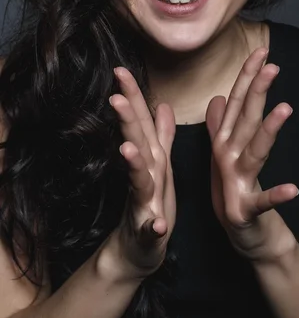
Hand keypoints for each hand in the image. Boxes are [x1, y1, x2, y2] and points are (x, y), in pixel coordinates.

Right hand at [108, 67, 175, 279]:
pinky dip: (154, 227)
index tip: (121, 70)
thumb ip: (162, 135)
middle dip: (128, 120)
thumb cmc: (151, 200)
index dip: (132, 96)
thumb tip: (163, 105)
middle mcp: (146, 176)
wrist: (140, 248)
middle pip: (137, 143)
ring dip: (134, 166)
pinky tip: (157, 224)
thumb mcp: (160, 164)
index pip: (141, 122)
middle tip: (115, 96)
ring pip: (140, 181)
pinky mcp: (150, 232)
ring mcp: (144, 203)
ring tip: (128, 150)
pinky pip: (152, 229)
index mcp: (152, 158)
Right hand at [206, 48, 297, 262]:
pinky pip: (263, 202)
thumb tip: (217, 97)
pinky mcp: (244, 210)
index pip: (235, 102)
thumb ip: (219, 124)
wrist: (237, 232)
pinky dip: (277, 196)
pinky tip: (294, 190)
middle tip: (272, 66)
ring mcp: (235, 182)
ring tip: (286, 109)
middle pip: (244, 119)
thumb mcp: (223, 153)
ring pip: (254, 152)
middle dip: (257, 91)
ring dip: (268, 131)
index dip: (248, 77)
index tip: (262, 52)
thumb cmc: (231, 186)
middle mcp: (226, 156)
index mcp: (224, 141)